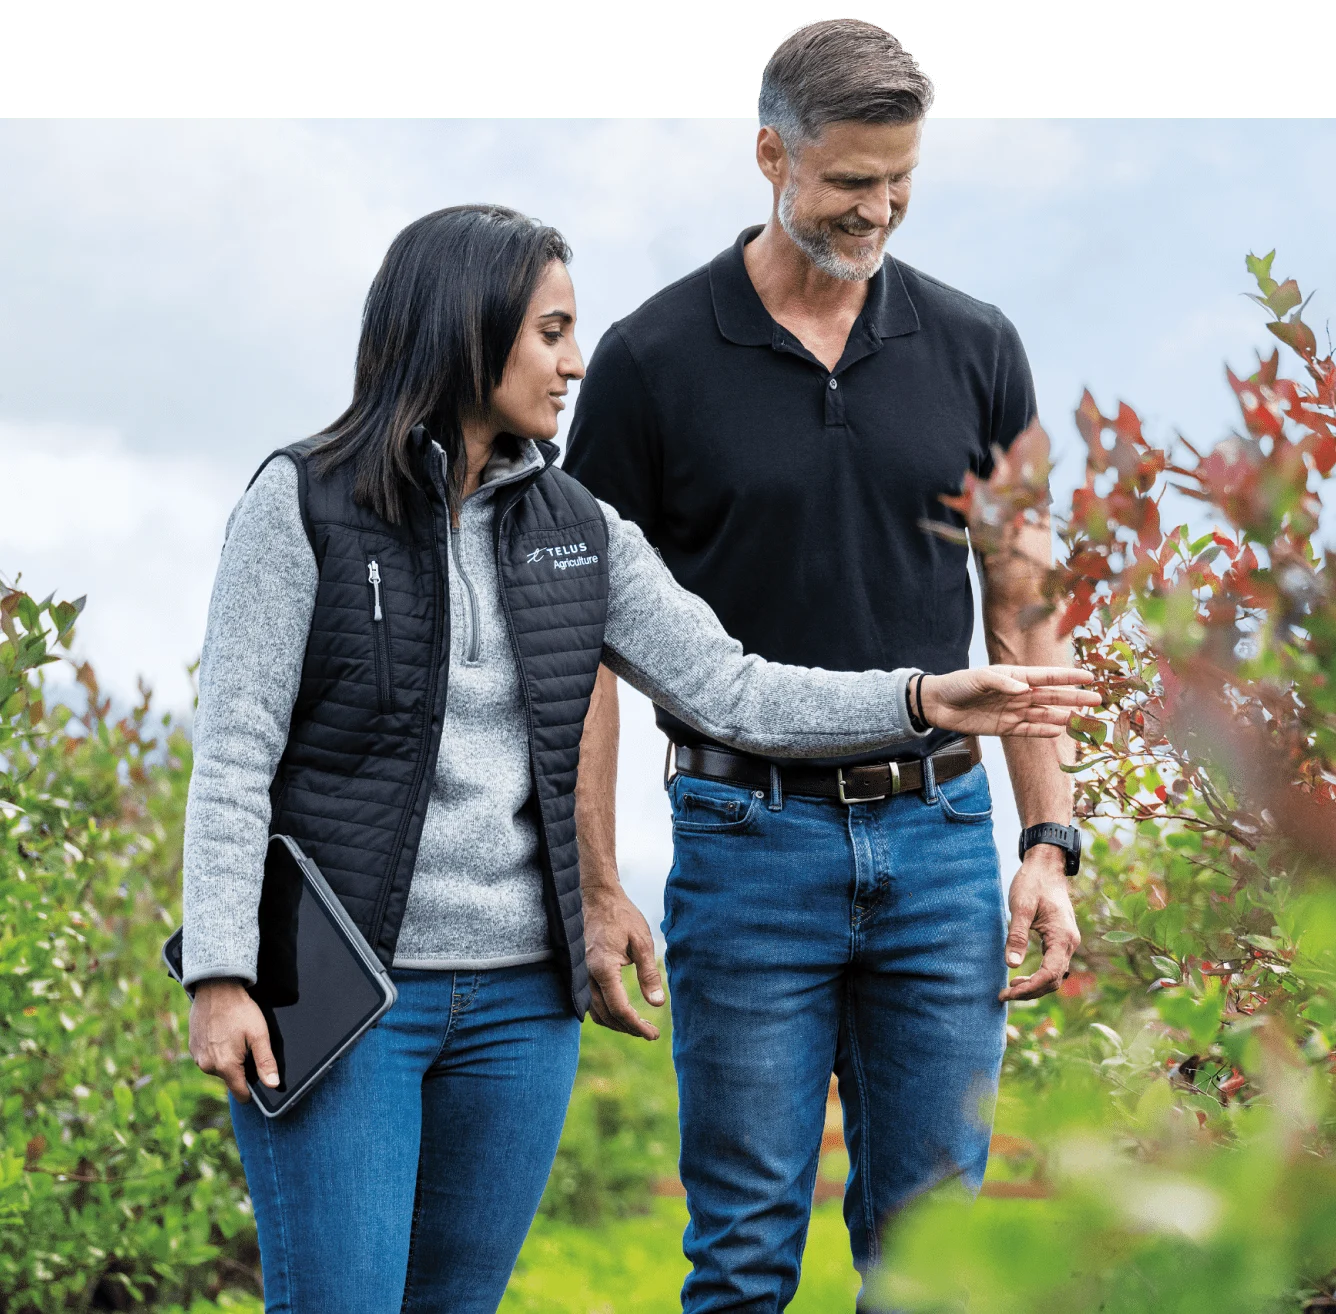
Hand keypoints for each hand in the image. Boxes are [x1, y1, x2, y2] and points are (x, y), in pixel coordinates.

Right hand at [188, 979, 279, 1099]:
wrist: (216, 988)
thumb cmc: (240, 1010)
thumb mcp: (259, 1035)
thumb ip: (266, 1062)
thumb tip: (272, 1085)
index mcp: (226, 1066)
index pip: (240, 1093)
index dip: (252, 1090)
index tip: (259, 1079)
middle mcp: (208, 1066)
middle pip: (230, 1078)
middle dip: (241, 1067)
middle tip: (247, 1045)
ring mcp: (198, 1057)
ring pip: (219, 1067)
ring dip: (228, 1058)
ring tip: (234, 1036)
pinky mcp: (193, 1047)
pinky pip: (208, 1057)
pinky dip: (217, 1049)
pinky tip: (223, 1033)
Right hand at [584, 883, 664, 1040]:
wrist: (597, 897)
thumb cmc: (621, 916)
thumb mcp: (642, 941)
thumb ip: (648, 974)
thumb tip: (657, 1004)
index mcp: (603, 968)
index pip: (619, 1009)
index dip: (636, 1025)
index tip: (653, 1035)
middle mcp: (586, 975)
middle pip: (606, 1016)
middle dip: (628, 1028)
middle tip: (650, 1033)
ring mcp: (580, 974)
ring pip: (595, 1012)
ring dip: (616, 1023)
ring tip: (638, 1026)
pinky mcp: (579, 971)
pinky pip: (589, 1002)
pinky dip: (605, 1013)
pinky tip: (621, 1013)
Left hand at [920, 665, 1098, 737]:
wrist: (939, 705)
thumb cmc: (958, 685)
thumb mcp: (978, 679)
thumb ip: (1001, 682)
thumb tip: (1024, 689)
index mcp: (1015, 676)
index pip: (1047, 677)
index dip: (1068, 677)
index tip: (1089, 678)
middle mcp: (1018, 693)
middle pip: (1052, 696)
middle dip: (1074, 697)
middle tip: (1098, 700)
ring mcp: (1013, 711)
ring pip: (1044, 714)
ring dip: (1063, 715)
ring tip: (1083, 719)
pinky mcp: (1005, 727)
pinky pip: (1029, 729)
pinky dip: (1044, 730)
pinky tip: (1059, 731)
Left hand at [998, 846, 1080, 1000]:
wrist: (1046, 866)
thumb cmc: (1033, 883)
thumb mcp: (1021, 908)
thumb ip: (1017, 936)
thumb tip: (1011, 965)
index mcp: (1062, 937)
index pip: (1049, 975)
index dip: (1028, 989)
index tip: (1006, 993)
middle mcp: (1070, 943)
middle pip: (1054, 980)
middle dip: (1030, 991)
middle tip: (1003, 995)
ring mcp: (1067, 941)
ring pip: (1055, 975)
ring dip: (1035, 985)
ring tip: (1010, 988)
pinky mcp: (1061, 938)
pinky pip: (1054, 965)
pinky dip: (1040, 975)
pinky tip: (1022, 976)